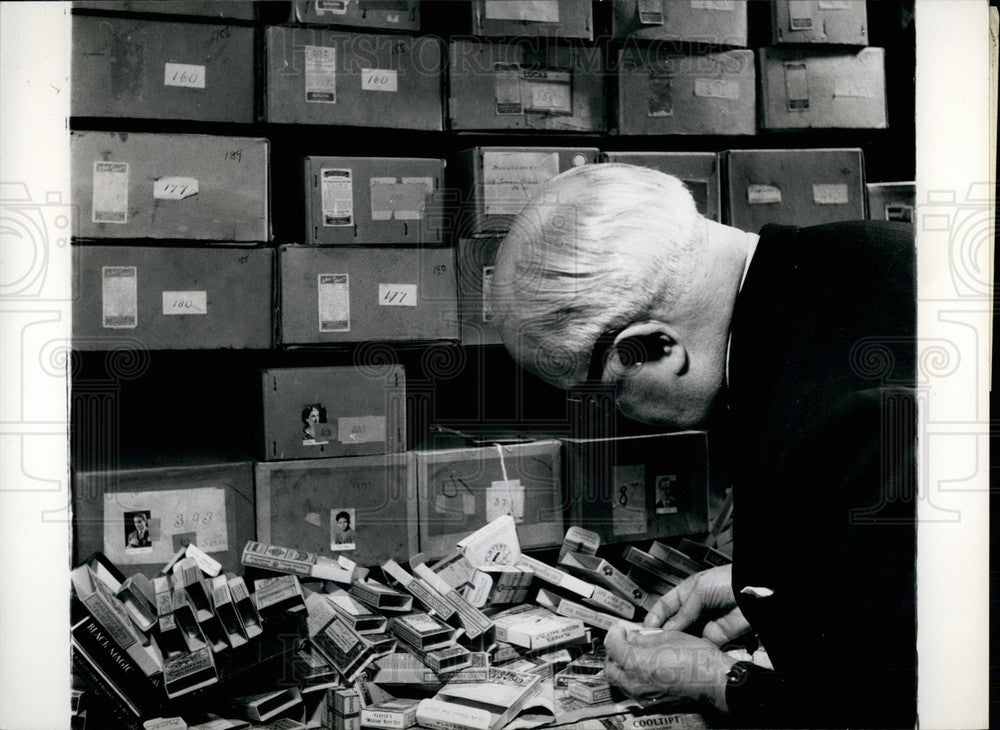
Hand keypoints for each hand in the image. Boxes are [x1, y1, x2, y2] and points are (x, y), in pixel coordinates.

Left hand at [604, 624, 734, 711]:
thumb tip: (632, 636)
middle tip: (622, 640)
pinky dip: (632, 678)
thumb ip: (644, 637)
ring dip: (621, 666)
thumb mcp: (667, 637)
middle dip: (613, 652)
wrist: (714, 681)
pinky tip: (643, 668)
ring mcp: (644, 697)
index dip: (614, 633)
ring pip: (620, 682)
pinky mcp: (653, 703)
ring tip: (632, 653)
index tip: (620, 628)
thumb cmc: (697, 659)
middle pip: (610, 668)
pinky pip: (633, 691)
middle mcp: (636, 683)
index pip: (612, 646)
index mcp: (636, 664)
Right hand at [644, 565, 749, 645]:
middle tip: (651, 645)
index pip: (665, 606)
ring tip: (663, 652)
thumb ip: (683, 612)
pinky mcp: (716, 637)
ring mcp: (704, 624)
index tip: (645, 630)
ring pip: (685, 636)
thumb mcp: (698, 591)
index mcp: (686, 594)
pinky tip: (681, 654)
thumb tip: (668, 630)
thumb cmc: (724, 583)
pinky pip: (700, 645)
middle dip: (663, 633)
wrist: (751, 593)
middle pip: (673, 624)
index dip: (654, 617)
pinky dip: (691, 650)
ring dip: (676, 643)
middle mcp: (693, 610)